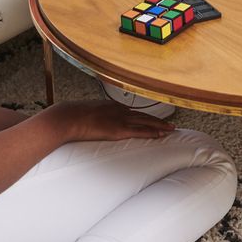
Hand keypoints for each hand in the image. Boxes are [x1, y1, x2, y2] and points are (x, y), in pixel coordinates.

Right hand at [45, 100, 174, 141]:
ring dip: (160, 126)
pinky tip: (160, 135)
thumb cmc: (73, 116)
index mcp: (113, 106)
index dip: (146, 116)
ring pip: (146, 122)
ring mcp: (120, 120)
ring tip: (171, 130)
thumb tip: (95, 121)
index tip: (155, 119)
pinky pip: (139, 132)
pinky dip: (151, 133)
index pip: (134, 112)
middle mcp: (120, 111)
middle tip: (171, 124)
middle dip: (158, 120)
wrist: (69, 117)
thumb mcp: (87, 113)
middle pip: (144, 116)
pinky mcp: (119, 130)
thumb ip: (96, 116)